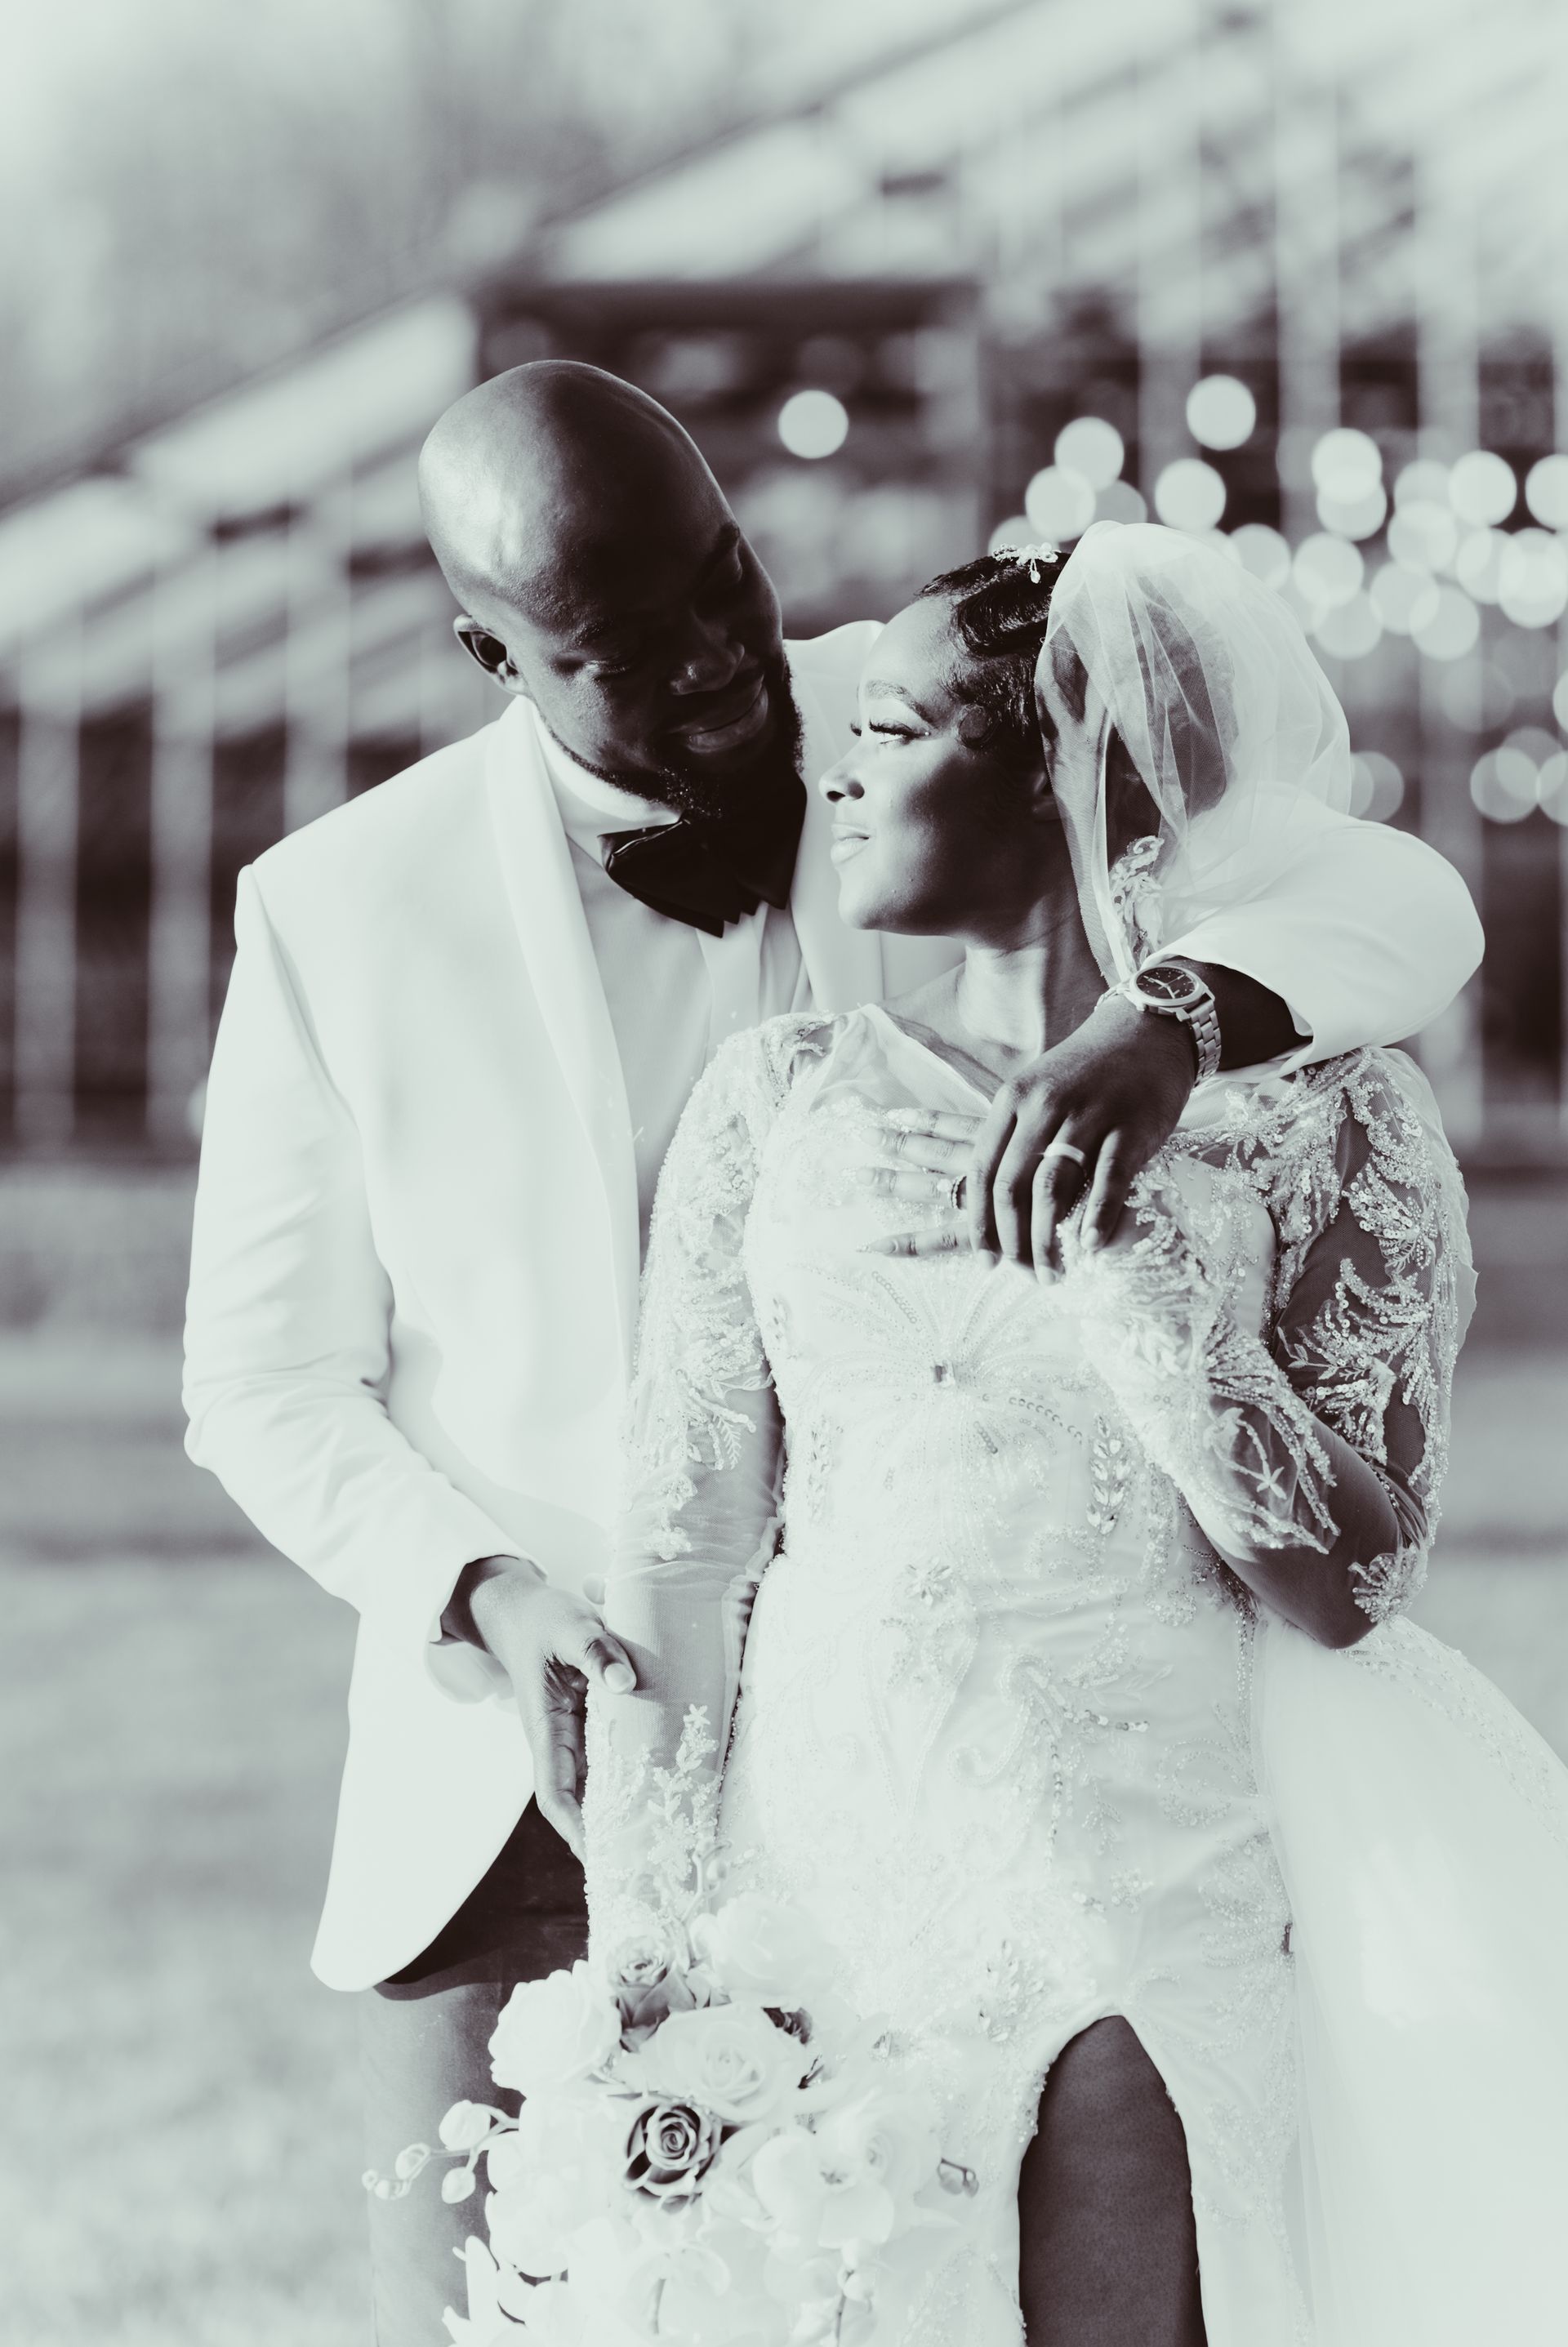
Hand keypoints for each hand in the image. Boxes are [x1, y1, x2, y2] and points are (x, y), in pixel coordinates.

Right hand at [462, 1558, 636, 1861]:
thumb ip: (596, 1650)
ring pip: (601, 1781)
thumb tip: (626, 1681)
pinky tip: (669, 1786)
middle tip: (648, 1863)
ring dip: (626, 1807)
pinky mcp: (595, 1720)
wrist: (523, 1608)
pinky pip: (615, 1754)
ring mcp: (578, 1733)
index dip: (575, 1826)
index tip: (600, 1856)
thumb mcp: (569, 1626)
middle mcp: (561, 1739)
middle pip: (582, 1798)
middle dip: (609, 1832)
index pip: (554, 1792)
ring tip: (665, 1838)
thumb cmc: (543, 1619)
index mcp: (546, 1728)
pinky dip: (636, 1772)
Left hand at [879, 994, 1196, 1279]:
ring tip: (1051, 1274)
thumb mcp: (1036, 1093)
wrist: (1146, 1032)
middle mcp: (1044, 1106)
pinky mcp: (1131, 1126)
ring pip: (1054, 1189)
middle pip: (1012, 1186)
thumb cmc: (1086, 1073)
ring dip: (1049, 1240)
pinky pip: (1109, 1180)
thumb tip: (991, 1206)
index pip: (982, 1170)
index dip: (979, 1220)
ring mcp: (1088, 1115)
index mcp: (1013, 1099)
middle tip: (1021, 1274)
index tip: (983, 1259)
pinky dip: (1097, 1218)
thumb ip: (1014, 1139)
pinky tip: (1091, 1248)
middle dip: (1012, 1239)